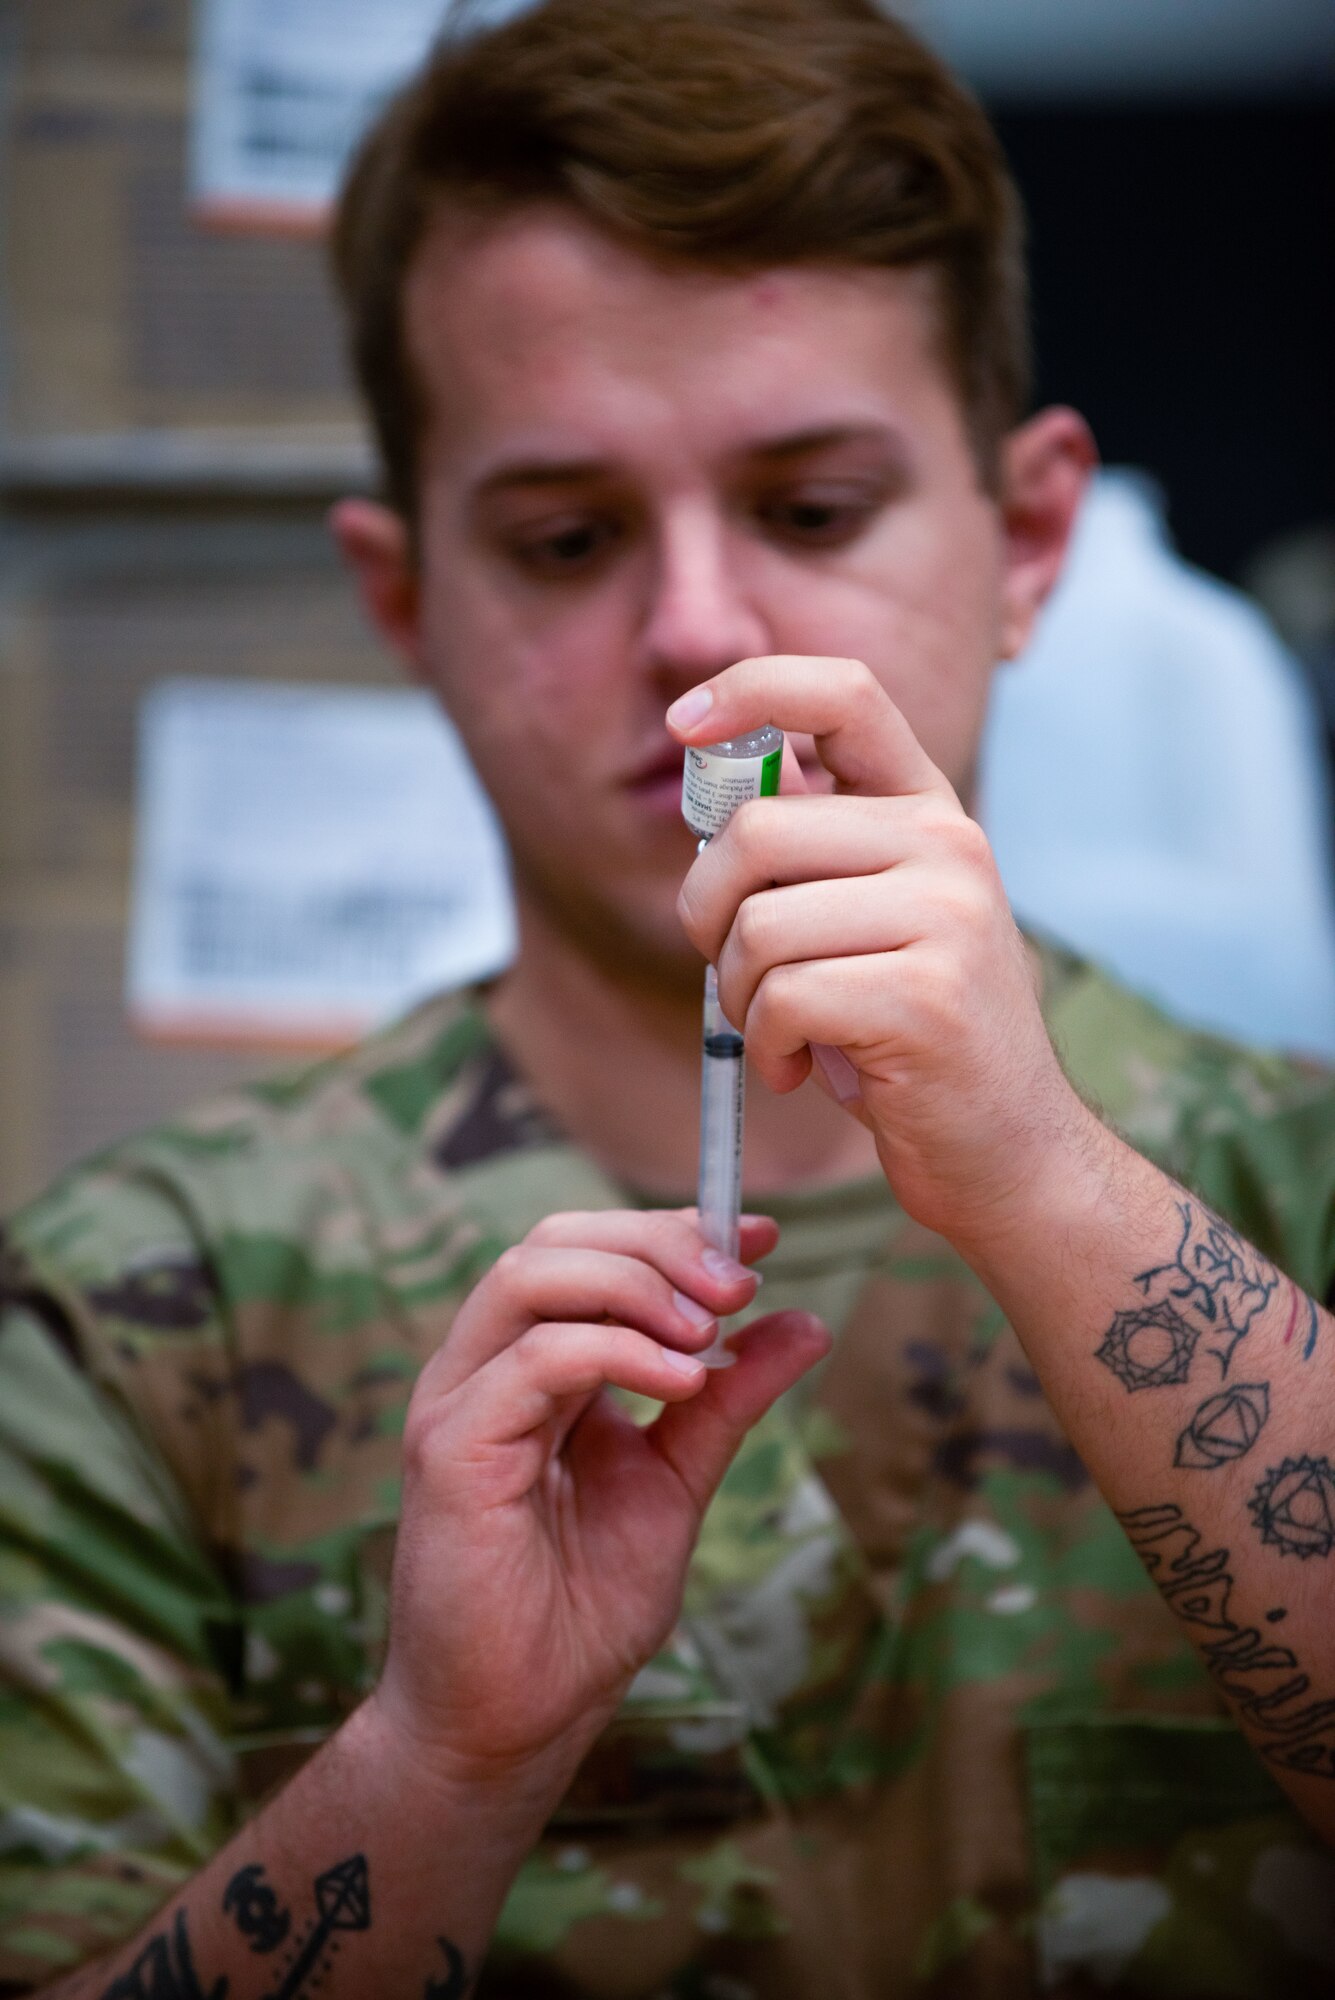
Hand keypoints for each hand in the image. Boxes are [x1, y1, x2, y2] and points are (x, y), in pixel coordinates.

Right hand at [371, 1207, 827, 1796]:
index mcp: (528, 1366)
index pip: (587, 1251)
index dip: (674, 1230)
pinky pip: (534, 1359)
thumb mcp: (678, 1482)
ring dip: (637, 1284)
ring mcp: (459, 1401)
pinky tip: (682, 1380)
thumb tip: (804, 1322)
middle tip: (741, 1284)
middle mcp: (484, 1368)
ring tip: (709, 1331)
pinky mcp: (451, 1449)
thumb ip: (727, 1400)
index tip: (766, 1236)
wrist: (518, 1720)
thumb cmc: (580, 1610)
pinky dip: (617, 1350)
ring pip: (532, 1276)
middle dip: (659, 1244)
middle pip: (555, 1241)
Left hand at [668, 655, 1099, 1252]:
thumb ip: (810, 843)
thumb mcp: (866, 918)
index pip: (844, 693)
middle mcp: (947, 845)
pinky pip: (782, 997)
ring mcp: (947, 917)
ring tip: (780, 1033)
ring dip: (738, 996)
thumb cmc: (912, 1036)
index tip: (682, 721)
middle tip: (732, 971)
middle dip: (706, 911)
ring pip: (759, 925)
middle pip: (756, 830)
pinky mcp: (927, 996)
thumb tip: (730, 759)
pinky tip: (798, 1070)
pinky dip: (766, 1046)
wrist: (1009, 1153)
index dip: (752, 686)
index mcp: (929, 811)